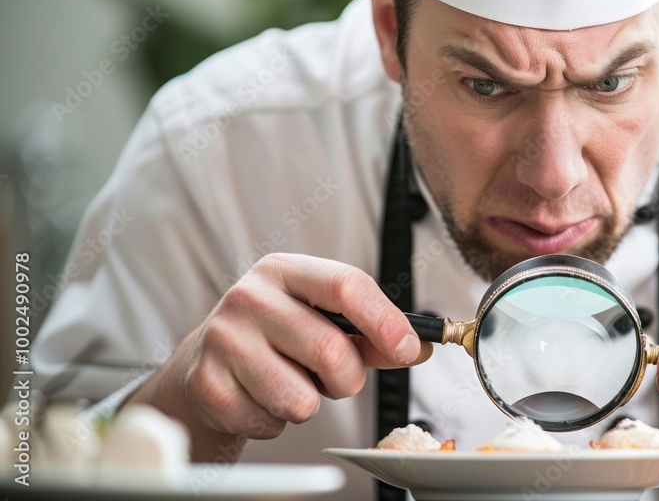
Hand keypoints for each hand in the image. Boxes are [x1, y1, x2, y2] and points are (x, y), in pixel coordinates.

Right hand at [130, 253, 430, 459]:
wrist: (207, 360)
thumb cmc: (277, 336)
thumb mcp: (323, 320)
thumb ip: (372, 334)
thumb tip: (417, 346)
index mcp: (286, 270)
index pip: (347, 285)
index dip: (386, 321)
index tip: (409, 349)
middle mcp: (249, 297)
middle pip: (330, 349)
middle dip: (347, 379)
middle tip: (335, 378)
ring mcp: (223, 339)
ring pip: (300, 398)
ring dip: (308, 403)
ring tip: (289, 383)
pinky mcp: (206, 384)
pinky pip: (269, 422)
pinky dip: (275, 421)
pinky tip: (260, 397)